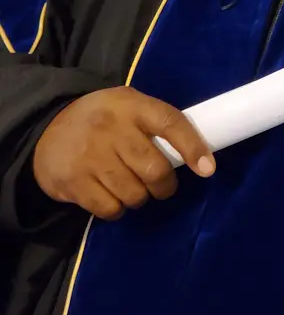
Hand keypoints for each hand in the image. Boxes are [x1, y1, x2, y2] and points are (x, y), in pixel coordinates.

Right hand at [33, 87, 214, 220]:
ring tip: (131, 186)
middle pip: (155, 169)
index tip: (208, 169)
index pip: (170, 123)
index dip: (193, 147)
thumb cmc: (101, 118)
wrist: (46, 126)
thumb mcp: (127, 105)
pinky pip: (111, 209)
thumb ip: (154, 122)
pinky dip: (117, 208)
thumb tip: (194, 152)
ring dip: (140, 197)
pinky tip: (111, 194)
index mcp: (131, 105)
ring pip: (136, 194)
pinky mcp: (74, 182)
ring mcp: (91, 156)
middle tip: (161, 185)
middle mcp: (112, 128)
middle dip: (165, 185)